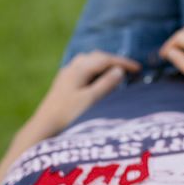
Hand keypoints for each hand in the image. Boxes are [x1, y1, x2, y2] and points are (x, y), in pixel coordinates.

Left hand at [25, 51, 140, 139]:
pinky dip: (95, 72)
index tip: (139, 68)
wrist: (45, 127)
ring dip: (104, 65)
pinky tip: (98, 81)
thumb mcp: (91, 100)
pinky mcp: (63, 85)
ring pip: (88, 62)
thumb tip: (119, 71)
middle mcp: (72, 68)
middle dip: (114, 61)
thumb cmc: (69, 115)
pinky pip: (82, 70)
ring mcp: (66, 76)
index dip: (123, 63)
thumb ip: (106, 84)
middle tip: (130, 70)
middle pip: (96, 57)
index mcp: (79, 69)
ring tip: (116, 74)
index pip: (106, 59)